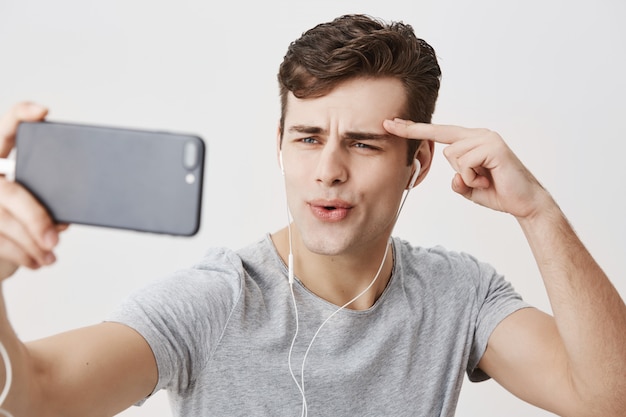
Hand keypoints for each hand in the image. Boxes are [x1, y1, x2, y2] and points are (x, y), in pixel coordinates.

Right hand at [0, 102, 65, 279]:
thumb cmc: (17, 216)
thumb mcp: (31, 199)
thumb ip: (44, 196)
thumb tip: (65, 217)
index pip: (5, 127)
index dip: (20, 115)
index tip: (43, 111)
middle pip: (8, 193)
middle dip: (35, 219)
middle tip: (56, 239)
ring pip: (3, 223)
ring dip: (32, 245)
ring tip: (51, 256)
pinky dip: (23, 256)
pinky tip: (39, 262)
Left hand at [383, 118, 551, 218]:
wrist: (525, 203)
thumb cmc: (498, 193)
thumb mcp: (468, 188)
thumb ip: (457, 181)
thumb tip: (454, 178)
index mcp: (472, 141)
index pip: (438, 132)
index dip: (414, 128)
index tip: (391, 123)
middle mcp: (479, 135)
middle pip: (442, 140)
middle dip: (426, 140)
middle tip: (417, 141)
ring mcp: (486, 138)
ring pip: (452, 156)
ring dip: (465, 175)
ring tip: (484, 179)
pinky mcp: (493, 147)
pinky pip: (465, 163)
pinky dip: (472, 178)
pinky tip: (488, 179)